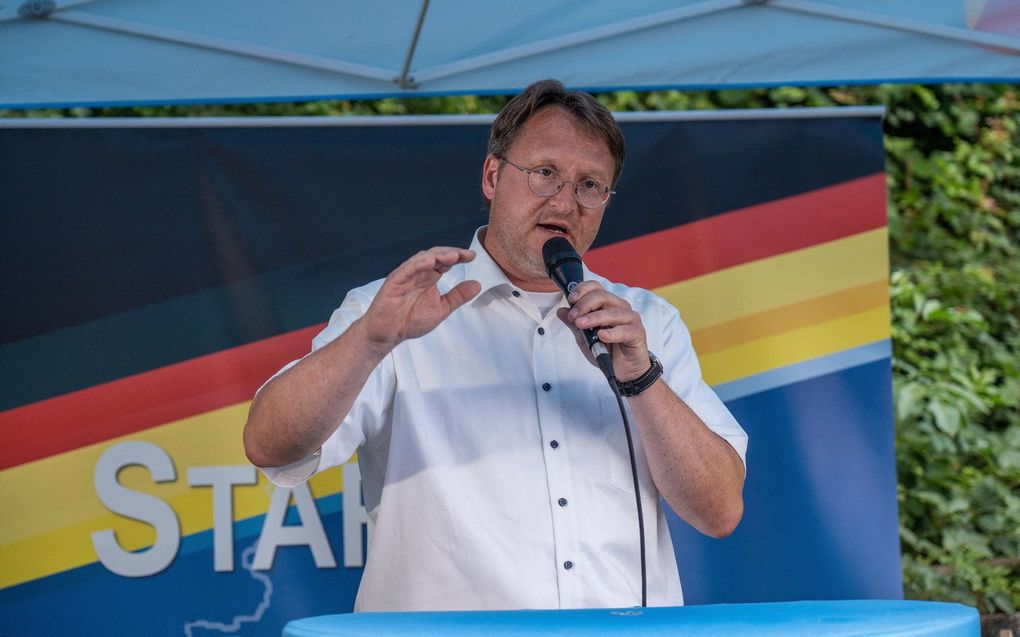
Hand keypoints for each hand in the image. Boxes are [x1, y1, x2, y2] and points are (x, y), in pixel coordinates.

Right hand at [359, 247, 480, 353]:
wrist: (387, 334)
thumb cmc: (410, 320)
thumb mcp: (441, 308)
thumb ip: (457, 296)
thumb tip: (477, 284)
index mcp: (429, 277)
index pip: (445, 261)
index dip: (458, 257)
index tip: (472, 256)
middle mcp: (418, 273)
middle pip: (435, 255)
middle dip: (450, 253)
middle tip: (465, 255)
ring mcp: (405, 275)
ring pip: (422, 259)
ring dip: (437, 255)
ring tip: (452, 255)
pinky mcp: (394, 281)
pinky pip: (407, 269)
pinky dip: (418, 264)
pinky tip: (430, 262)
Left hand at [557, 281, 649, 381]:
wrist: (623, 369)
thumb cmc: (607, 350)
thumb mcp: (585, 337)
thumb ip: (574, 324)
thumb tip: (561, 310)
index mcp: (608, 304)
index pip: (596, 287)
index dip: (582, 290)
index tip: (570, 300)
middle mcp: (620, 307)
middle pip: (602, 296)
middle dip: (584, 305)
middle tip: (573, 317)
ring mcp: (630, 319)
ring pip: (612, 312)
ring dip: (594, 317)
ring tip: (581, 324)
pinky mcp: (638, 333)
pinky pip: (624, 330)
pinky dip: (612, 333)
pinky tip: (602, 336)